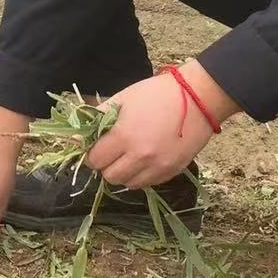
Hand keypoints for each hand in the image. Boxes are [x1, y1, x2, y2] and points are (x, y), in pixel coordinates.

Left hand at [86, 61, 239, 189]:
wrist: (197, 98)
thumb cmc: (157, 93)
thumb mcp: (123, 98)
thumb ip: (99, 117)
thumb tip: (80, 136)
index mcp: (124, 135)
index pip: (95, 160)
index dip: (93, 153)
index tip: (99, 146)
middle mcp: (139, 156)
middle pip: (109, 176)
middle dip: (107, 165)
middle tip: (113, 152)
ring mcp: (157, 167)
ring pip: (127, 184)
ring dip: (124, 173)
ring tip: (129, 156)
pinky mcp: (172, 172)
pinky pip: (147, 184)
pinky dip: (141, 175)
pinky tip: (145, 159)